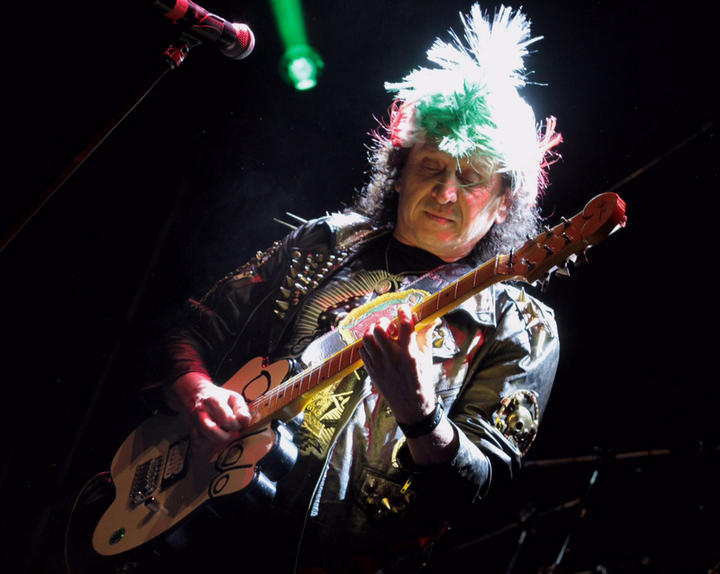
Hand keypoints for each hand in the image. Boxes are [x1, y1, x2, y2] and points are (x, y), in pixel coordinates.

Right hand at [166, 372, 250, 445]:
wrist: (196, 393)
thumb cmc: (219, 397)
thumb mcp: (233, 397)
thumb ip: (241, 409)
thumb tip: (244, 423)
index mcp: (213, 400)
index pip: (226, 419)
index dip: (236, 425)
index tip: (240, 425)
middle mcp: (201, 411)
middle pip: (212, 431)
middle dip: (227, 436)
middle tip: (235, 434)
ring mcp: (194, 421)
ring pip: (204, 439)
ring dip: (218, 441)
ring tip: (227, 436)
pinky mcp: (191, 429)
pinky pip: (199, 443)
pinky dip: (209, 444)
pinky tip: (216, 438)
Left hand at [359, 304, 439, 424]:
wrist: (411, 406)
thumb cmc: (421, 381)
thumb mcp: (427, 358)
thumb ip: (425, 336)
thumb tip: (432, 319)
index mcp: (409, 354)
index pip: (404, 326)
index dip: (403, 313)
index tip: (403, 309)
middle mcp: (392, 358)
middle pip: (379, 330)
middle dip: (384, 322)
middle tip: (390, 325)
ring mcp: (379, 365)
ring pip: (367, 339)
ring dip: (373, 332)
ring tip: (381, 334)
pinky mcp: (371, 371)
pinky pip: (363, 351)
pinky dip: (368, 344)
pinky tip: (377, 346)